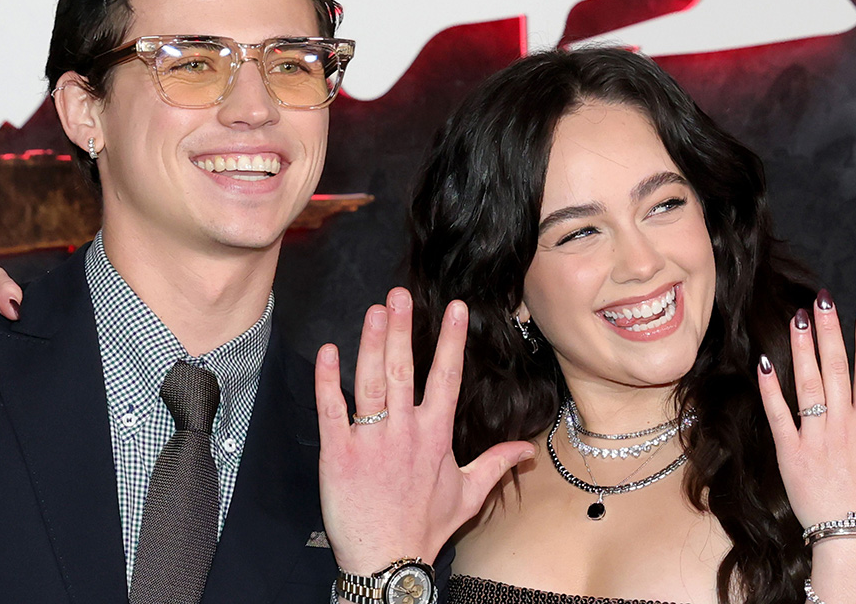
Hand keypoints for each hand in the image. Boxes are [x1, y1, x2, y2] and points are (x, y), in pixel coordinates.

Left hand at [314, 287, 535, 574]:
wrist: (385, 561)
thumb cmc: (424, 529)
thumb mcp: (467, 495)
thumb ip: (496, 464)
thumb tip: (527, 451)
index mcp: (435, 436)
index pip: (446, 378)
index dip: (450, 341)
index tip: (454, 308)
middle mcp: (404, 432)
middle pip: (403, 370)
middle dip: (402, 329)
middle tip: (400, 294)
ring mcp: (370, 440)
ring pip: (370, 382)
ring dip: (370, 343)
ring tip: (373, 311)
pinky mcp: (338, 453)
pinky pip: (331, 409)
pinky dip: (329, 380)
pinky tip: (328, 352)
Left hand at [757, 289, 855, 526]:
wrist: (853, 539)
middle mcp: (843, 425)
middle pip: (837, 369)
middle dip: (830, 332)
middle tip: (823, 301)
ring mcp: (815, 437)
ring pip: (808, 384)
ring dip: (802, 349)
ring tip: (797, 319)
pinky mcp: (790, 452)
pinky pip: (778, 414)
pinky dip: (771, 389)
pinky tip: (764, 363)